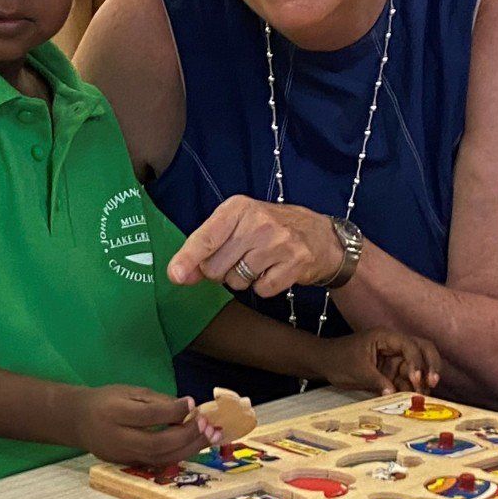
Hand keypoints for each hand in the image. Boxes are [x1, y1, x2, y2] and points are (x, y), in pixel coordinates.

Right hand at [73, 385, 207, 465]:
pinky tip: (195, 444)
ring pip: (160, 458)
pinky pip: (157, 462)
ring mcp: (122, 456)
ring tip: (210, 436)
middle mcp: (117, 439)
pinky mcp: (128, 465)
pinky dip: (179, 454)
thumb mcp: (129, 392)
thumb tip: (188, 408)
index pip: (148, 416)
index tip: (192, 402)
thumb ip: (157, 401)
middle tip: (206, 424)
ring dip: (189, 448)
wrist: (78, 421)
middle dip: (186, 435)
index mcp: (114, 413)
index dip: (173, 411)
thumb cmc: (107, 401)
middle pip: (156, 443)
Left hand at [168, 196, 344, 296]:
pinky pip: (261, 290)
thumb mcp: (238, 225)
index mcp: (238, 208)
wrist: (321, 236)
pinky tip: (274, 270)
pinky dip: (264, 286)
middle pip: (216, 268)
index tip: (175, 276)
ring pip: (237, 281)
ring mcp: (279, 243)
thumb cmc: (270, 229)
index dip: (187, 259)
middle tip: (239, 259)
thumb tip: (179, 274)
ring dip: (242, 279)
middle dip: (220, 271)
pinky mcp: (295, 264)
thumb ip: (206, 247)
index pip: (206, 237)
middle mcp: (258, 223)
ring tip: (259, 262)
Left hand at [316, 329, 441, 395]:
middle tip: (433, 383)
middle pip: (423, 350)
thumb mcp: (357, 370)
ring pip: (417, 368)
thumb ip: (376, 381)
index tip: (417, 379)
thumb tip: (393, 394)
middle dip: (431, 365)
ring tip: (423, 398)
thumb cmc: (338, 359)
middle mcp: (394, 346)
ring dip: (422, 382)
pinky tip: (414, 401)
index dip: (417, 361)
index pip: (410, 345)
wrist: (324, 363)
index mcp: (386, 337)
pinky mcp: (392, 372)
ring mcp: (394, 359)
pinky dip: (411, 390)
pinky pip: (406, 381)